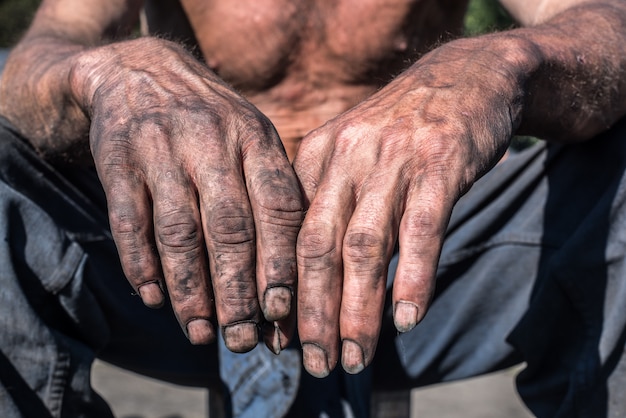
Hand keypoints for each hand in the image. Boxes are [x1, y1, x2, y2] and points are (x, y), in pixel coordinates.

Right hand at [72, 38, 302, 352]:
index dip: (281, 263)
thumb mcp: (252, 140)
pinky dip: (140, 263)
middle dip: (237, 292)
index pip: (277, 208)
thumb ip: (273, 197)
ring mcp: (161, 148)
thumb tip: (291, 280)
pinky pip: (128, 221)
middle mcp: (211, 141)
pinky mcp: (117, 159)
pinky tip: (153, 298)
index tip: (282, 314)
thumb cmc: (211, 123)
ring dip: (190, 290)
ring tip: (200, 334)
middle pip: (229, 229)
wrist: (139, 72)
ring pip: (179, 232)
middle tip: (243, 341)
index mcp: (255, 138)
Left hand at [293, 38, 521, 376]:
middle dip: (312, 311)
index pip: (289, 234)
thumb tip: (313, 274)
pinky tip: (407, 318)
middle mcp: (348, 156)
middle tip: (313, 362)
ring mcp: (394, 159)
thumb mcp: (355, 152)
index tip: (282, 338)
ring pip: (365, 246)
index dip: (284, 291)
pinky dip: (412, 278)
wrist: (467, 74)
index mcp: (317, 154)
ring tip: (356, 356)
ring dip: (359, 308)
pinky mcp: (441, 163)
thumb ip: (331, 200)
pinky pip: (422, 230)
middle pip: (317, 246)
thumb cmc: (405, 128)